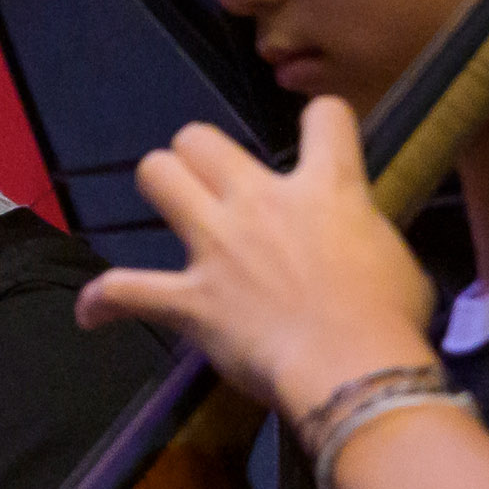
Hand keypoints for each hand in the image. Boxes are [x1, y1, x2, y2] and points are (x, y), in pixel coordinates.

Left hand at [74, 99, 438, 421]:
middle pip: (202, 137)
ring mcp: (217, 247)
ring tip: (170, 208)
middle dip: (202, 153)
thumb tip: (354, 242)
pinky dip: (105, 301)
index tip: (321, 138)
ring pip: (157, 175)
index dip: (323, 123)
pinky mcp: (189, 298)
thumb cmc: (390, 320)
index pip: (325, 118)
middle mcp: (261, 203)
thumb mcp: (396, 258)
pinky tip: (92, 312)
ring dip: (161, 186)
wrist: (356, 370)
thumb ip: (363, 232)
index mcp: (326, 189)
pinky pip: (126, 289)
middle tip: (218, 184)